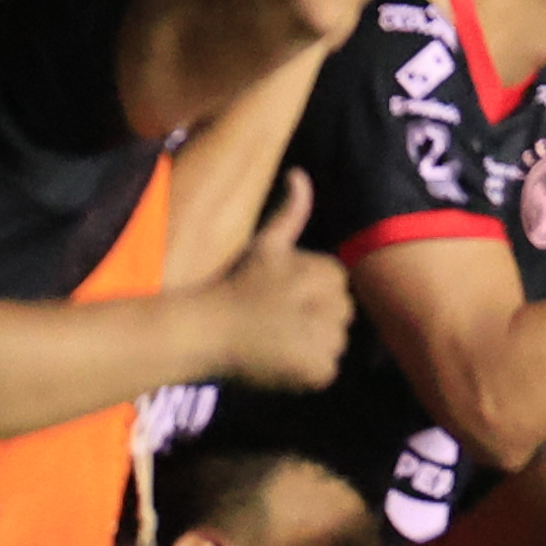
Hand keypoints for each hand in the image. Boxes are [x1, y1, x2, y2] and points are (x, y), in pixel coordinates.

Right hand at [203, 172, 353, 388]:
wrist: (202, 331)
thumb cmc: (233, 285)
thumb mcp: (266, 245)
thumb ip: (290, 212)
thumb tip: (300, 173)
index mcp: (328, 273)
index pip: (339, 288)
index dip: (310, 295)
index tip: (279, 299)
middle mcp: (334, 304)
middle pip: (342, 316)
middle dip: (315, 320)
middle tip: (276, 322)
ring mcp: (328, 339)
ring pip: (335, 344)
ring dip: (312, 346)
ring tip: (275, 341)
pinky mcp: (319, 370)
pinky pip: (326, 372)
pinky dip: (306, 372)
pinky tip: (279, 362)